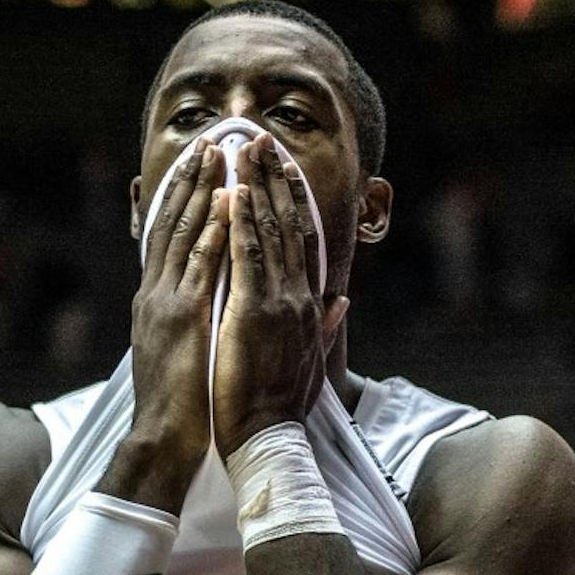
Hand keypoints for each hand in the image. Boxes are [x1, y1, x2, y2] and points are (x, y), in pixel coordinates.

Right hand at [124, 140, 228, 479]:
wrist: (165, 439)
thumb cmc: (185, 404)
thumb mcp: (187, 353)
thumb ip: (196, 323)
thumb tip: (204, 305)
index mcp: (162, 302)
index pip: (175, 240)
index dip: (189, 202)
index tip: (205, 169)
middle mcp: (157, 293)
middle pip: (175, 225)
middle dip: (192, 182)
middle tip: (210, 142)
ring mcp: (166, 302)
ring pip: (184, 234)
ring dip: (201, 191)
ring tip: (216, 154)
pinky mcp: (181, 317)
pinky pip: (201, 264)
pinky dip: (212, 231)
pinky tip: (225, 203)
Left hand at [213, 134, 348, 457]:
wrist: (268, 434)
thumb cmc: (282, 404)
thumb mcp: (311, 360)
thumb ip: (326, 325)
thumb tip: (343, 301)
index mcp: (309, 306)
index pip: (303, 241)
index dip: (292, 200)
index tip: (280, 168)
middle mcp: (299, 297)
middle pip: (288, 224)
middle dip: (274, 178)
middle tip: (261, 139)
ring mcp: (279, 302)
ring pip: (269, 232)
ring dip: (256, 186)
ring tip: (244, 150)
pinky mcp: (254, 312)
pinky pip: (246, 257)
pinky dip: (240, 222)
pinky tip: (232, 193)